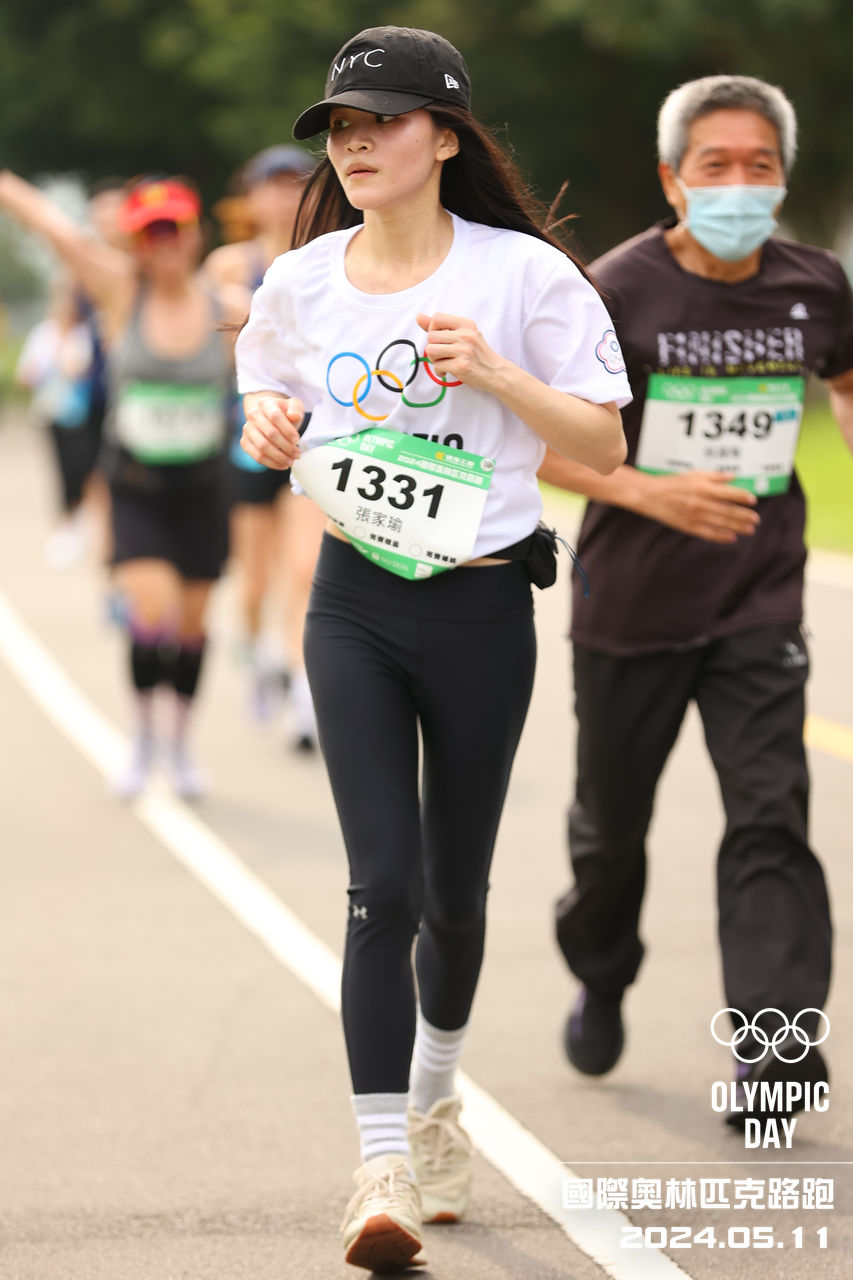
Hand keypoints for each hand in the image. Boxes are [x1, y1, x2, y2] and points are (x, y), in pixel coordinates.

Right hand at [241, 395, 302, 469]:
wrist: (272, 419)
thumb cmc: (285, 413)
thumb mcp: (294, 407)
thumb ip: (296, 409)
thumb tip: (294, 416)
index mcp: (265, 403)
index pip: (275, 416)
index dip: (287, 430)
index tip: (297, 439)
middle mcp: (253, 415)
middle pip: (270, 433)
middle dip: (286, 447)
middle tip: (297, 454)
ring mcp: (247, 429)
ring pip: (263, 447)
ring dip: (280, 457)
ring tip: (291, 461)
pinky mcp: (245, 442)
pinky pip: (257, 456)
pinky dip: (271, 463)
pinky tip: (282, 465)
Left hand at [416, 312, 502, 390]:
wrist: (496, 372)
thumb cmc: (478, 354)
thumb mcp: (464, 334)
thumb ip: (441, 327)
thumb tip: (419, 317)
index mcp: (466, 324)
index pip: (437, 318)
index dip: (431, 329)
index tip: (440, 339)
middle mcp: (465, 335)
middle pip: (431, 336)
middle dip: (432, 348)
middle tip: (442, 354)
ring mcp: (464, 350)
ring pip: (431, 351)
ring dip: (434, 360)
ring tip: (444, 362)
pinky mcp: (461, 366)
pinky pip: (437, 366)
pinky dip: (439, 371)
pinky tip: (447, 371)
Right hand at [633, 470, 760, 543]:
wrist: (649, 495)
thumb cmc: (672, 483)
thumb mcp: (693, 474)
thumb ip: (714, 476)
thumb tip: (733, 476)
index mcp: (702, 487)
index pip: (728, 493)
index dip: (742, 497)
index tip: (753, 500)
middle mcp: (700, 502)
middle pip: (728, 511)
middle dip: (744, 516)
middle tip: (756, 519)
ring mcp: (694, 516)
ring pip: (721, 523)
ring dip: (737, 527)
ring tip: (750, 529)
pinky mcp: (688, 526)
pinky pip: (708, 533)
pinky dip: (720, 536)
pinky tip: (731, 537)